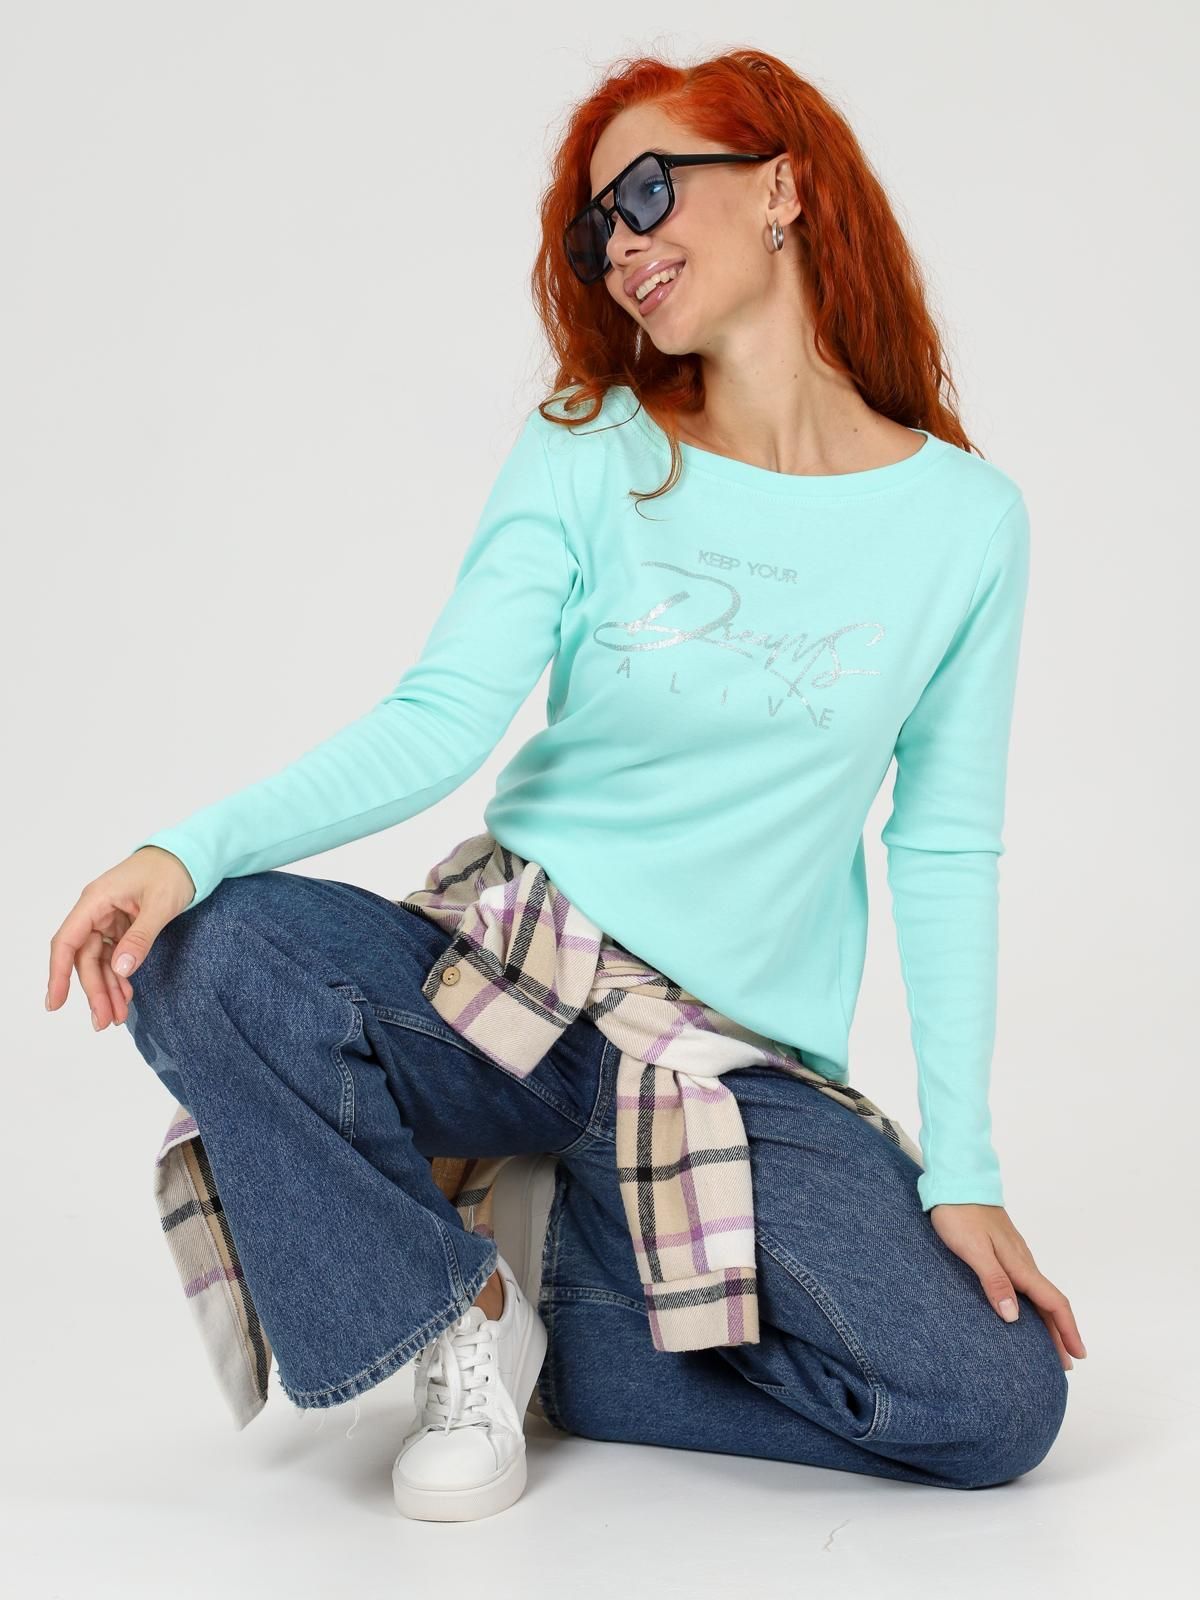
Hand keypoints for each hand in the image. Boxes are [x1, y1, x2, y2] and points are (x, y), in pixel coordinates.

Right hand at [45, 846, 195, 1028]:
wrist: (189, 856)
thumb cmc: (173, 871)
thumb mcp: (160, 905)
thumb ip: (140, 937)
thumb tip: (121, 969)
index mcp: (96, 900)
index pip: (67, 941)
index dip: (58, 973)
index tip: (56, 1002)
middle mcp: (96, 911)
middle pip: (85, 958)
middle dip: (94, 991)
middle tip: (104, 1021)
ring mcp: (108, 919)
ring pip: (99, 961)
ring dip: (107, 989)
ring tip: (118, 1017)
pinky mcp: (121, 926)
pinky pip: (114, 956)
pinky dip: (120, 977)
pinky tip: (126, 996)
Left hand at [929, 1202, 1085, 1371]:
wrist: (955, 1181)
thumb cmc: (959, 1214)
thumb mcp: (973, 1250)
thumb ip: (993, 1281)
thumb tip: (1014, 1317)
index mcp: (1019, 1264)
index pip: (1052, 1302)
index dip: (1067, 1330)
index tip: (1078, 1355)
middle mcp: (1022, 1261)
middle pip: (1049, 1302)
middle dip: (1060, 1333)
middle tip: (1067, 1361)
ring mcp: (1014, 1254)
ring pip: (1037, 1293)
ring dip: (1047, 1320)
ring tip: (1048, 1344)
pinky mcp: (1003, 1249)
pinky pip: (1026, 1283)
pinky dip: (1032, 1304)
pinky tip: (1023, 1310)